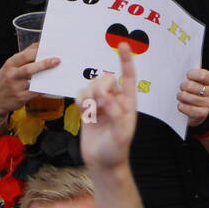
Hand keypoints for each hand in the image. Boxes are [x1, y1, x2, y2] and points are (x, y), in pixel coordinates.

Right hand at [0, 42, 59, 115]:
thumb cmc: (4, 81)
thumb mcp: (9, 67)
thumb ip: (23, 58)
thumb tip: (39, 46)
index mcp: (9, 64)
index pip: (24, 55)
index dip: (37, 51)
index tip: (50, 48)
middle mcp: (11, 75)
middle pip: (28, 69)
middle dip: (44, 64)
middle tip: (58, 60)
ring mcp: (15, 87)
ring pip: (34, 81)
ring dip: (47, 76)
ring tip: (58, 72)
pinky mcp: (20, 98)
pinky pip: (36, 92)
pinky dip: (45, 88)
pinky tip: (52, 84)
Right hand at [78, 42, 137, 169]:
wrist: (102, 162)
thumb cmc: (116, 150)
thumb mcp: (121, 134)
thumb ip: (115, 114)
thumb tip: (105, 99)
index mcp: (128, 103)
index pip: (129, 76)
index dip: (126, 60)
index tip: (122, 45)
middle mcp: (115, 100)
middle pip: (105, 79)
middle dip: (99, 88)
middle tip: (98, 105)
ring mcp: (100, 104)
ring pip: (91, 85)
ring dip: (88, 96)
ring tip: (91, 112)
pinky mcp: (87, 109)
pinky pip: (80, 94)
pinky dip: (80, 100)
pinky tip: (83, 112)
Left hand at [178, 67, 208, 127]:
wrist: (202, 110)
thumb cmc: (197, 91)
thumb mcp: (199, 81)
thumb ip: (193, 75)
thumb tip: (178, 69)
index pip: (202, 75)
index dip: (191, 74)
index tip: (188, 76)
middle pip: (191, 85)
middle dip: (183, 86)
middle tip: (183, 88)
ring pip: (186, 96)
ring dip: (180, 96)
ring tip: (181, 96)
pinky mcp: (202, 114)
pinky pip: (185, 108)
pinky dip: (180, 106)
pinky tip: (182, 104)